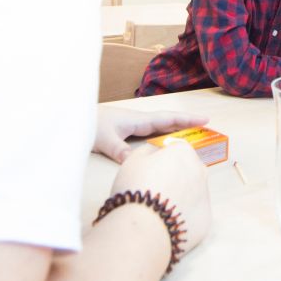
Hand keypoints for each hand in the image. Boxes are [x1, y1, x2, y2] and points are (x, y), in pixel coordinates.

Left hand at [91, 104, 209, 162]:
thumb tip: (135, 162)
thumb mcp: (105, 140)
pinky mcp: (127, 131)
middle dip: (187, 123)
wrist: (73, 119)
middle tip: (207, 128)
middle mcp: (138, 121)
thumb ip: (120, 150)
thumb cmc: (89, 126)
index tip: (205, 119)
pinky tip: (165, 143)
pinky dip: (163, 136)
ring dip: (176, 129)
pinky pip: (151, 133)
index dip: (187, 119)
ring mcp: (133, 125)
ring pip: (160, 127)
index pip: (167, 119)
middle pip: (168, 121)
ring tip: (193, 135)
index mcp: (138, 120)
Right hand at [106, 140, 212, 258]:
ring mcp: (206, 196)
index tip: (151, 169)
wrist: (144, 227)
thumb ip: (148, 150)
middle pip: (188, 169)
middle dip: (175, 175)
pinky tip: (168, 221)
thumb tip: (156, 152)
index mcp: (184, 153)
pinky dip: (184, 215)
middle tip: (155, 189)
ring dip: (181, 195)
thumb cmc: (136, 189)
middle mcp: (201, 171)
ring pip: (194, 191)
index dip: (163, 158)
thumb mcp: (133, 159)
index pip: (177, 148)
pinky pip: (194, 213)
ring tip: (159, 208)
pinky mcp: (206, 219)